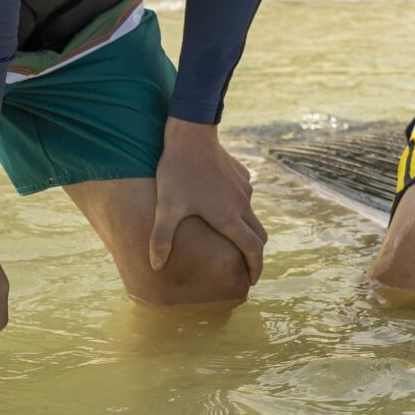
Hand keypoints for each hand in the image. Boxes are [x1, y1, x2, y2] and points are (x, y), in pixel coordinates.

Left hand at [154, 122, 265, 280]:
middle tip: (244, 265)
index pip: (252, 250)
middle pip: (259, 235)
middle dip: (254, 253)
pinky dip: (240, 208)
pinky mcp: (241, 175)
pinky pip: (245, 197)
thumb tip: (156, 266)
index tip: (252, 281)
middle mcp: (242, 205)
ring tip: (231, 237)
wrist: (191, 134)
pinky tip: (221, 205)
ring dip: (247, 230)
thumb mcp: (167, 208)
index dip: (255, 268)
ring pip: (252, 216)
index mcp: (228, 217)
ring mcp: (244, 188)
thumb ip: (161, 238)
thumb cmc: (178, 171)